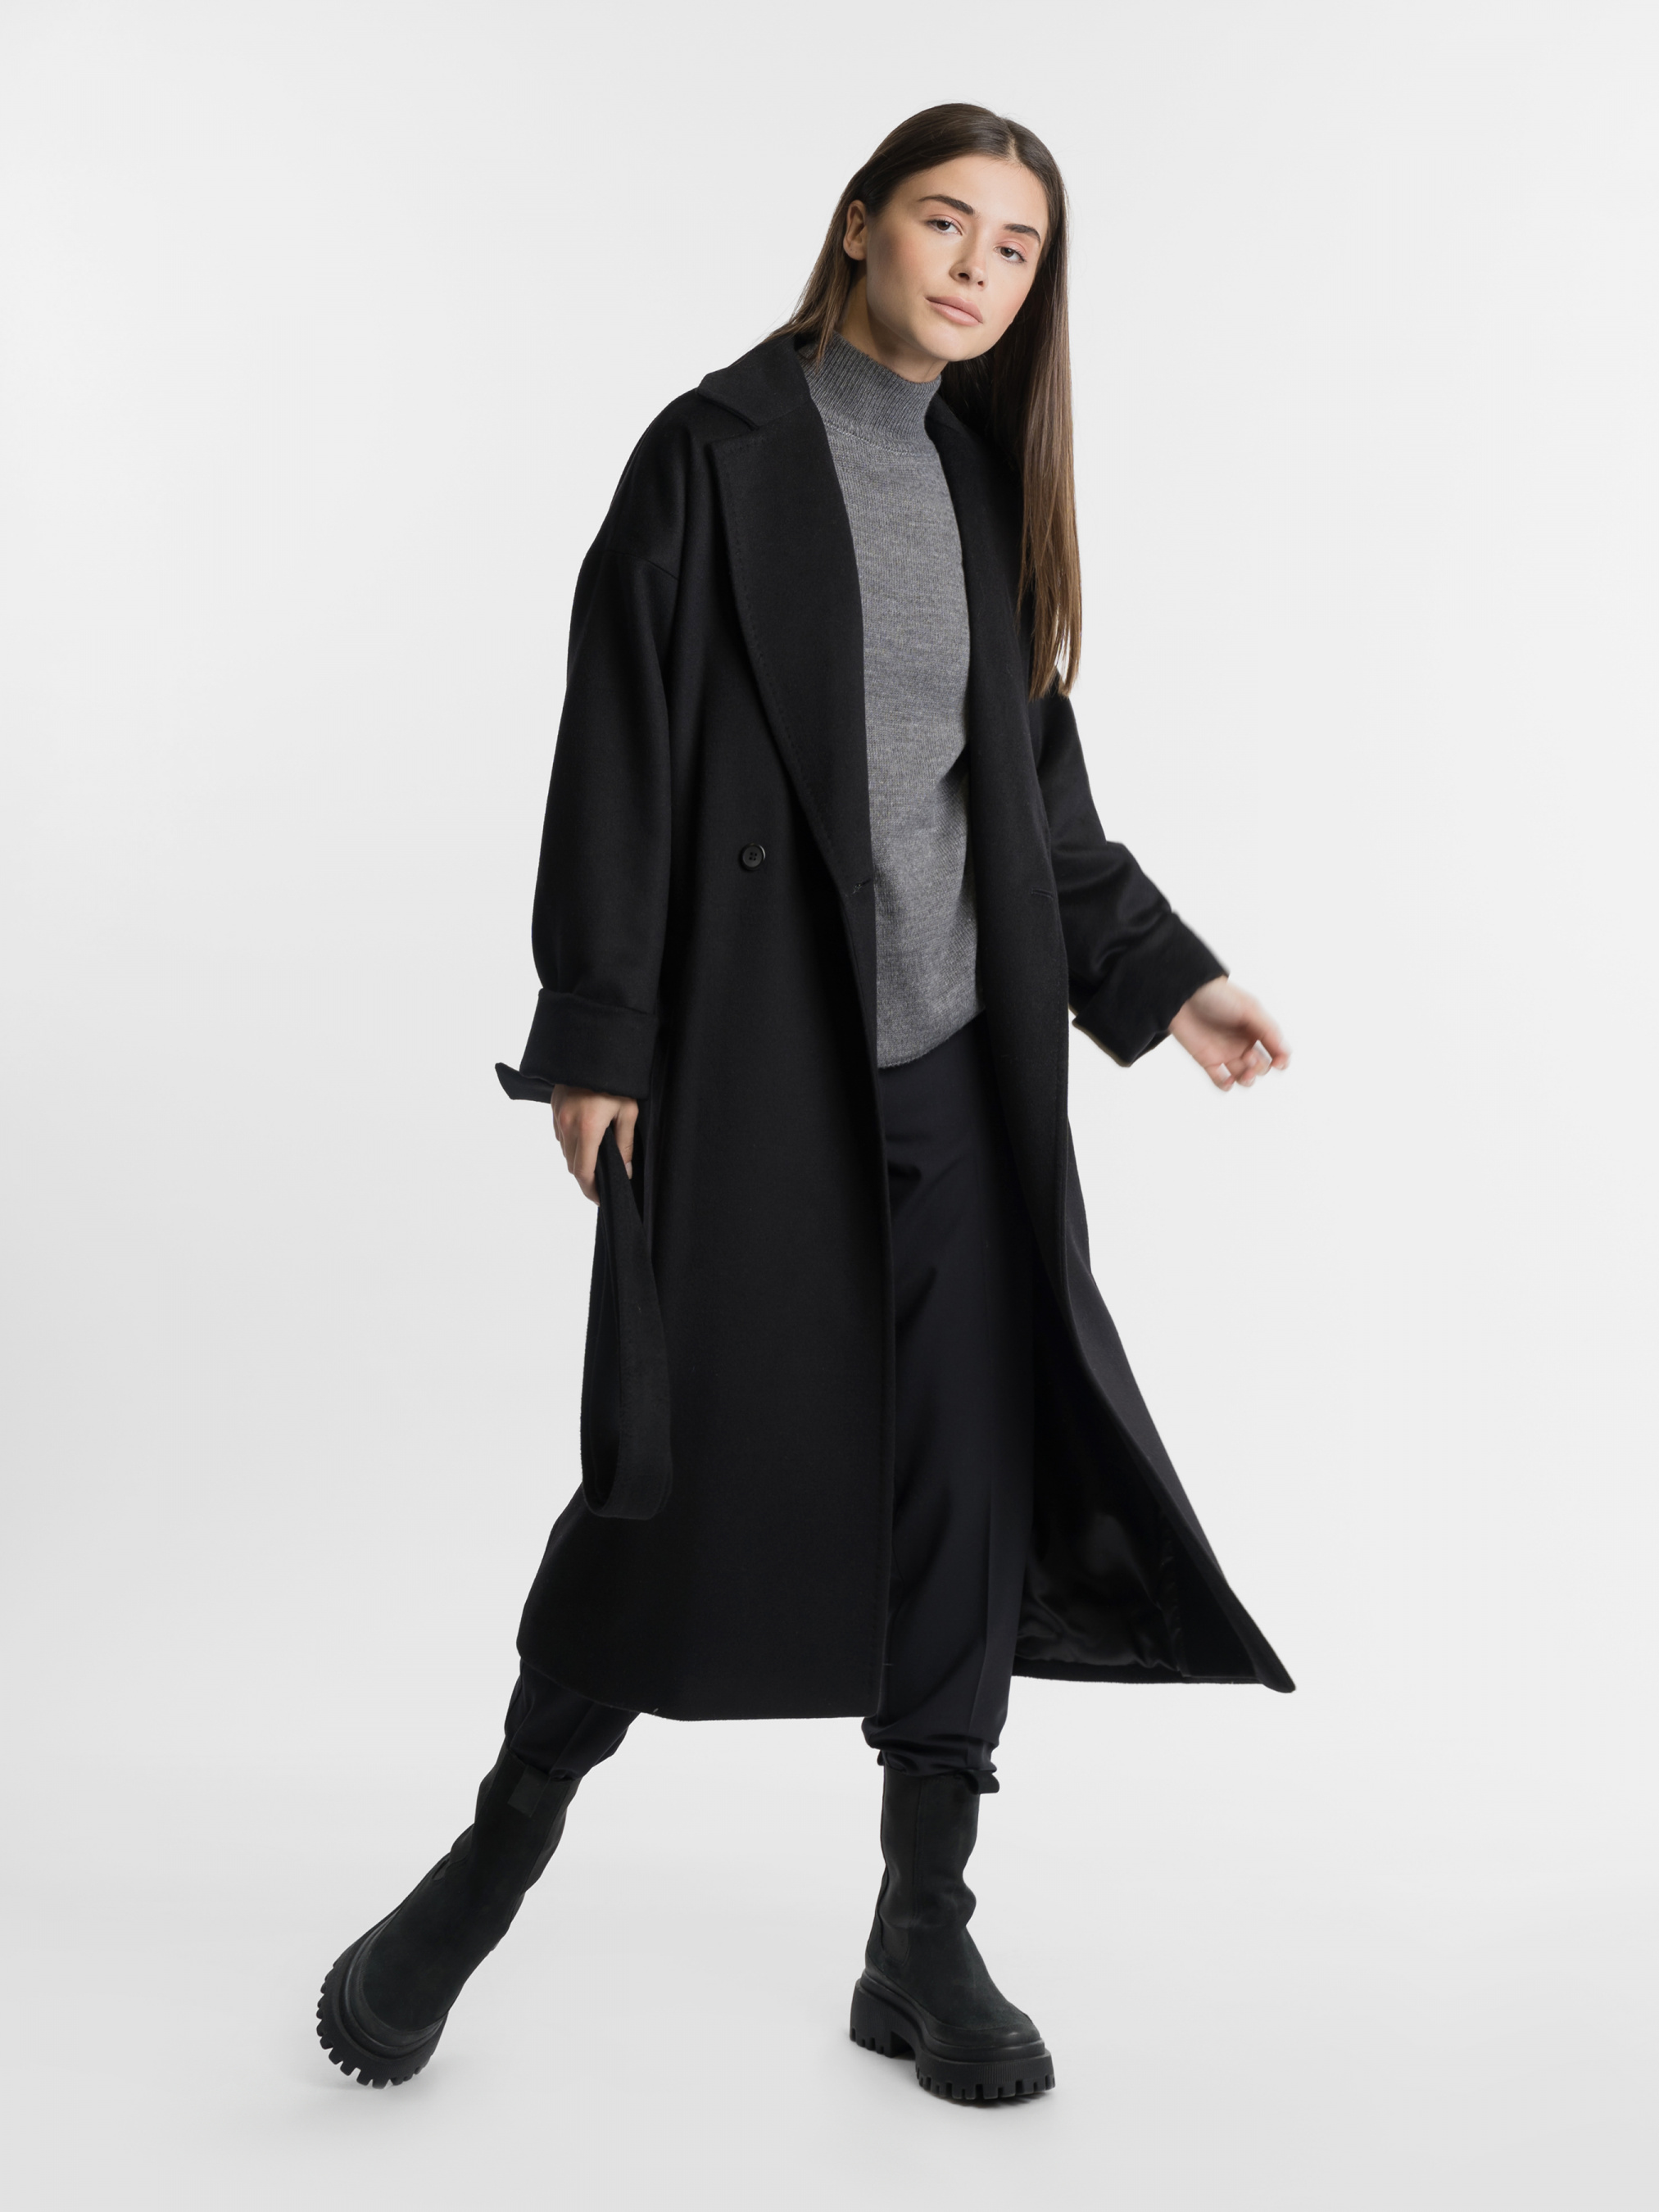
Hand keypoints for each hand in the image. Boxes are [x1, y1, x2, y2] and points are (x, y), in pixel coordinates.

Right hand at [550, 1085, 637, 1200]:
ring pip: (564, 1151)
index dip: (591, 1191)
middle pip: (572, 1165)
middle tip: (604, 1181)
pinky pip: (560, 1135)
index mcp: (587, 1129)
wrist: (594, 1048)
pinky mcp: (553, 1107)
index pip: (583, 1173)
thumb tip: (624, 1172)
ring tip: (597, 1159)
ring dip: (578, 1159)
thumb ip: (624, 1145)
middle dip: (586, 1177)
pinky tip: (586, 1137)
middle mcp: (566, 1125)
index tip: (601, 1198)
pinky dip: (571, 1143)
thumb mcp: (628, 1112)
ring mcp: (557, 1116)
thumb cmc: (617, 1081)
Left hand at [1170, 978, 1289, 1091]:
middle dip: (1260, 1067)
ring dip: (1247, 1079)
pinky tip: (1228, 1080)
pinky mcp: (1207, 1060)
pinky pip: (1220, 1080)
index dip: (1281, 1060)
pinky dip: (1225, 1085)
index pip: (1275, 1049)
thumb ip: (1267, 1029)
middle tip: (1249, 1056)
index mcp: (1256, 1028)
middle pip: (1260, 1066)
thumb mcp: (1249, 1008)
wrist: (1184, 995)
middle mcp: (1243, 1042)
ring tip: (1244, 1073)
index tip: (1279, 1063)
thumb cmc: (1218, 995)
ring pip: (1243, 1076)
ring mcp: (1225, 1052)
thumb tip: (1284, 1050)